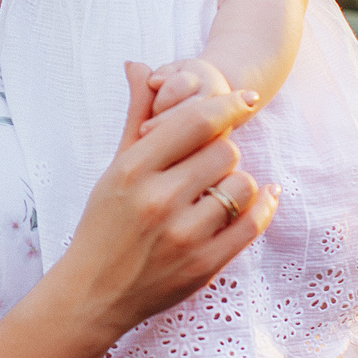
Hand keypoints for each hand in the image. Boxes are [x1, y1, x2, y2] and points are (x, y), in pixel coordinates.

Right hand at [53, 62, 277, 344]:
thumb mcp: (114, 168)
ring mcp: (182, 235)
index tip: (245, 98)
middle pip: (224, 151)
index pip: (194, 121)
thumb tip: (138, 64)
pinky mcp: (203, 265)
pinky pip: (251, 224)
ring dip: (237, 182)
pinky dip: (264, 206)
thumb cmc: (102, 224)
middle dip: (223, 150)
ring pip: (241, 185)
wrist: (92, 292)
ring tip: (218, 188)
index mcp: (132, 169)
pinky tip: (264, 196)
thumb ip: (135, 116)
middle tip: (212, 161)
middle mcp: (157, 200)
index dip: (226, 104)